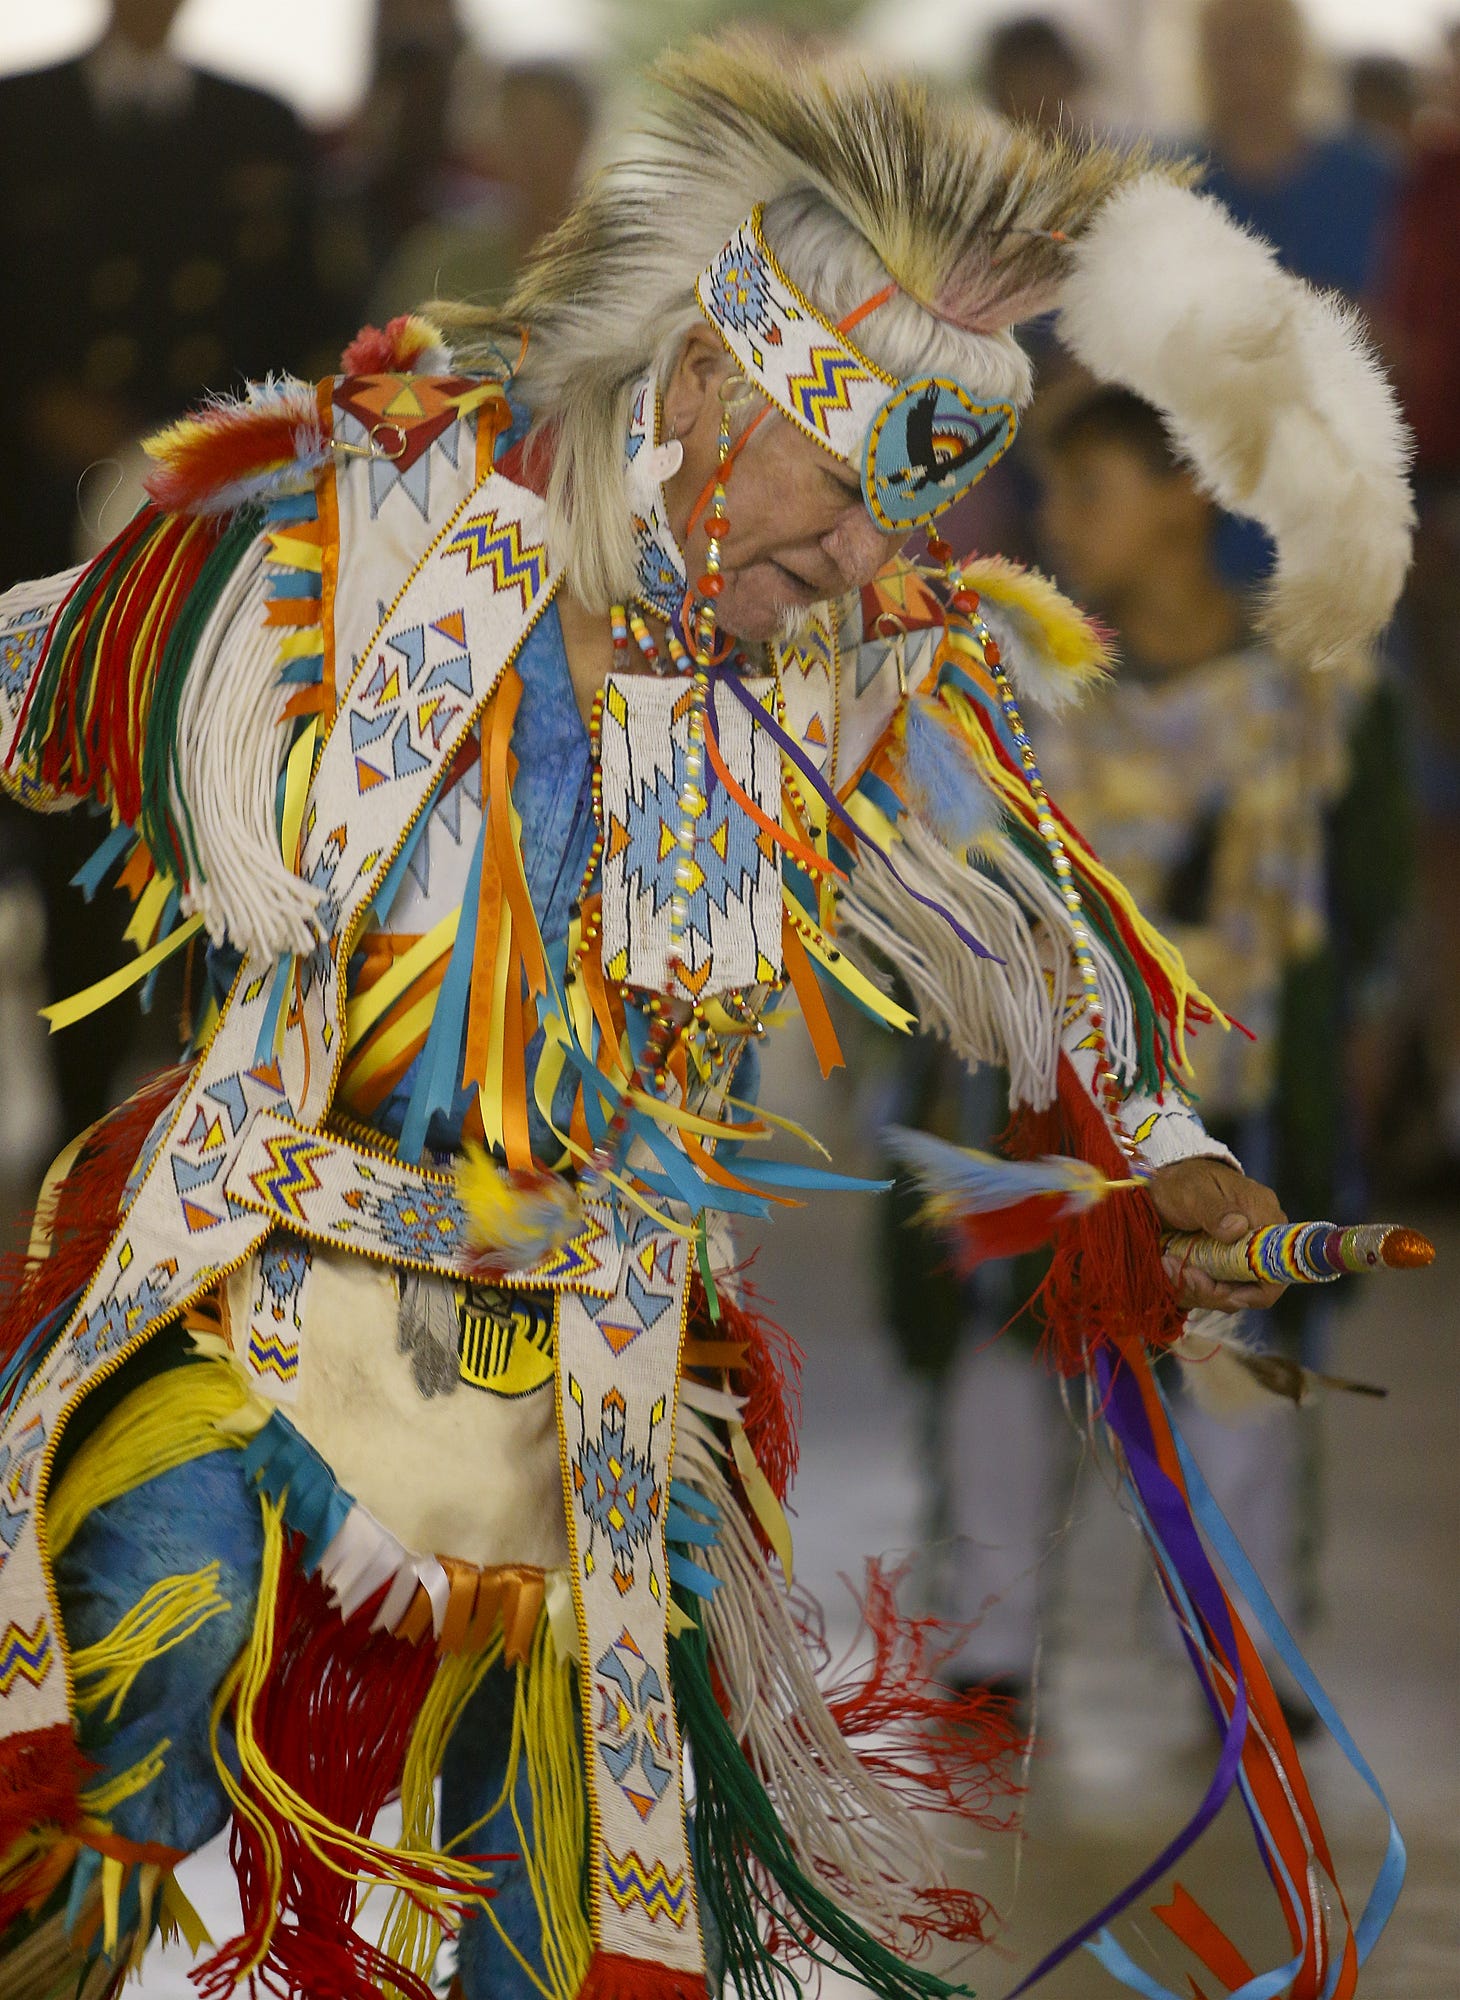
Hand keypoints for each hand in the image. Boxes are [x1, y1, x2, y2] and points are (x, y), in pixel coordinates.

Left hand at [1146, 1156, 1286, 1313]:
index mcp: (1264, 1214)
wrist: (1163, 1185)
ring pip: (1232, 1292)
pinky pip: (1216, 1289)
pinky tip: (1170, 1265)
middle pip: (1255, 1287)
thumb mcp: (1193, 1192)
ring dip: (1198, 1288)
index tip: (1223, 1291)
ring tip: (1168, 1263)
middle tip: (1184, 1274)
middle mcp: (1260, 1239)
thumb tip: (1239, 1228)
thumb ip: (1214, 1210)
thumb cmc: (1182, 1182)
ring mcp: (1242, 1254)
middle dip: (1218, 1291)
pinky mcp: (1223, 1265)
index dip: (1258, 1289)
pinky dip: (1192, 1285)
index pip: (1280, 1265)